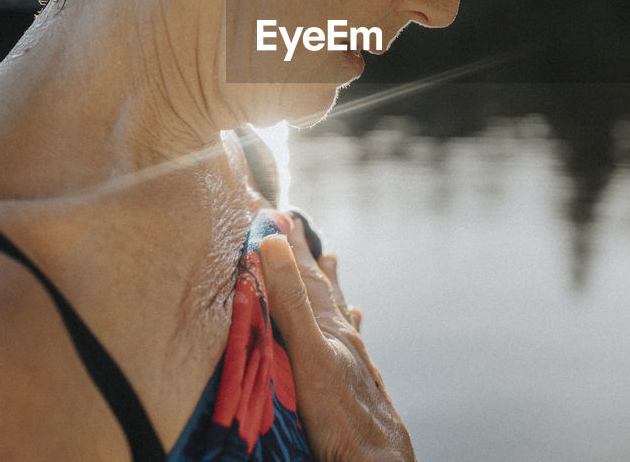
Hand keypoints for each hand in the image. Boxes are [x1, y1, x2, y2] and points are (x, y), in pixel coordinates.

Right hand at [258, 221, 415, 461]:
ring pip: (340, 316)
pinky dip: (348, 325)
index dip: (289, 244)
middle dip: (309, 261)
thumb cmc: (344, 415)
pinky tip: (356, 326)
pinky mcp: (358, 389)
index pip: (305, 276)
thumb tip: (271, 242)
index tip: (279, 214)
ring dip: (330, 289)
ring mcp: (354, 365)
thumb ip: (291, 300)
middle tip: (304, 231)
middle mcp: (345, 342)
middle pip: (325, 292)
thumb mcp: (309, 351)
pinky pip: (352, 344)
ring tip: (332, 264)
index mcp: (330, 329)